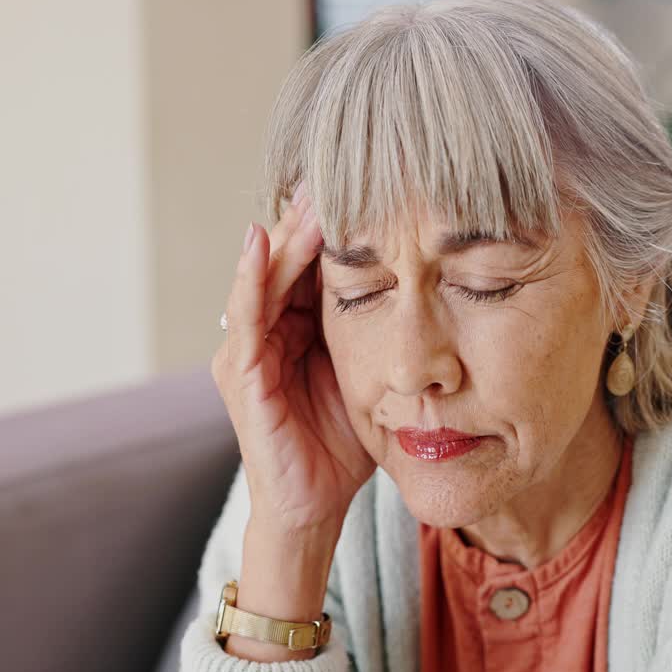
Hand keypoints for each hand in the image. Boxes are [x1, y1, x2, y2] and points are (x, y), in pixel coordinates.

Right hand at [211, 184, 375, 534]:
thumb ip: (382, 331)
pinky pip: (247, 314)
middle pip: (287, 258)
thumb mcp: (370, 374)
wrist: (314, 507)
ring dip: (286, 232)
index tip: (367, 178)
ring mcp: (248, 349)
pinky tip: (264, 239)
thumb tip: (429, 285)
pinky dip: (253, 275)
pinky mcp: (242, 374)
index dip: (336, 223)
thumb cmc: (343, 444)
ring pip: (265, 274)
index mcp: (298, 326)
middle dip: (311, 214)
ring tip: (309, 190)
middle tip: (336, 163)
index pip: (314, 261)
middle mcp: (267, 329)